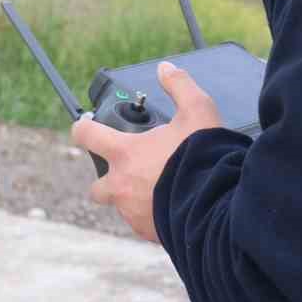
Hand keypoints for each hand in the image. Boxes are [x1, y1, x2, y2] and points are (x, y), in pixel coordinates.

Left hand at [70, 61, 222, 243]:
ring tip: (160, 188)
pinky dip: (152, 216)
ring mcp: (133, 213)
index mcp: (126, 154)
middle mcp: (122, 186)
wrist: (219, 205)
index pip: (86, 136)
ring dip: (133, 198)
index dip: (83, 128)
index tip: (85, 127)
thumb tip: (166, 69)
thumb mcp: (198, 111)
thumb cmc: (204, 156)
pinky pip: (142, 224)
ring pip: (122, 206)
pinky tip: (172, 206)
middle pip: (96, 186)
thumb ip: (180, 86)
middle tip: (131, 170)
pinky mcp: (148, 232)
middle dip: (107, 179)